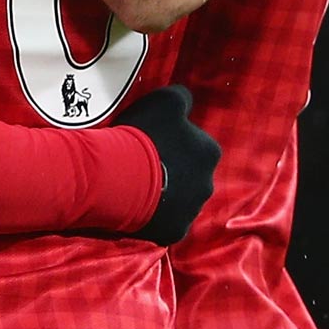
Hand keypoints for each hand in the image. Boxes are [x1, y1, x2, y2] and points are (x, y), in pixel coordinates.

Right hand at [112, 84, 219, 245]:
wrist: (119, 177)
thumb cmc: (144, 135)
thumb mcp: (164, 101)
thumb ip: (181, 98)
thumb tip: (186, 99)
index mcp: (209, 152)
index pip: (196, 146)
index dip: (174, 142)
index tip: (153, 141)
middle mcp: (207, 183)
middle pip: (190, 175)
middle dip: (173, 170)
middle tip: (144, 164)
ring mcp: (191, 210)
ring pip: (179, 200)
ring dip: (164, 193)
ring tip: (136, 185)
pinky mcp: (174, 231)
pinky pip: (165, 221)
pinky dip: (154, 215)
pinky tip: (135, 204)